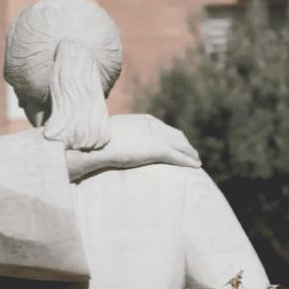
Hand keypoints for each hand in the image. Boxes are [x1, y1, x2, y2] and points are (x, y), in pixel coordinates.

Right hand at [65, 114, 200, 180]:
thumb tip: (112, 144)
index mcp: (141, 121)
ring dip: (190, 153)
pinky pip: (178, 156)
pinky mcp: (156, 150)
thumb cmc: (94, 144)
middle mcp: (151, 126)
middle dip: (185, 144)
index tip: (178, 144)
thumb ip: (117, 138)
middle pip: (175, 135)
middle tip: (192, 154)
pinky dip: (188, 161)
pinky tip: (196, 167)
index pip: (162, 127)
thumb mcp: (107, 137)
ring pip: (180, 146)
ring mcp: (154, 138)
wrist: (92, 146)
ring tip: (196, 161)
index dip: (172, 136)